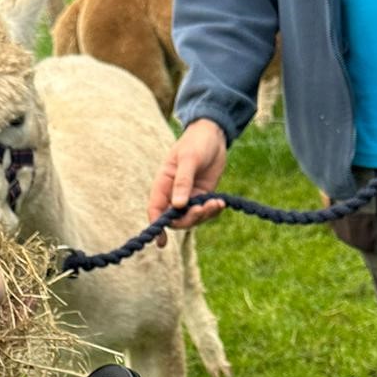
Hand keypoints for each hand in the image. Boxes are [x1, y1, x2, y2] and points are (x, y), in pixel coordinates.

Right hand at [147, 119, 227, 246]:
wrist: (214, 135)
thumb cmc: (196, 142)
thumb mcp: (189, 159)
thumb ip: (183, 181)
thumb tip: (178, 205)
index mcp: (163, 184)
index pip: (155, 209)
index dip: (157, 226)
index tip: (162, 242)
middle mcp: (173, 193)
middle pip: (175, 219)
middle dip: (189, 219)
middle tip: (204, 209)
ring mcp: (189, 196)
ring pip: (191, 218)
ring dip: (203, 215)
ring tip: (217, 203)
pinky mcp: (203, 196)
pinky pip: (205, 212)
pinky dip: (213, 211)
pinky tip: (221, 203)